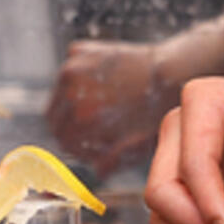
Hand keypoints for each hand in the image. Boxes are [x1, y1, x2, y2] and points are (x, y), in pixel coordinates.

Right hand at [45, 40, 163, 178]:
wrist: (169, 72)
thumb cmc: (155, 112)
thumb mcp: (134, 149)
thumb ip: (109, 163)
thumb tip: (97, 172)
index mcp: (81, 118)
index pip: (62, 141)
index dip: (77, 147)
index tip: (90, 145)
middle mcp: (71, 91)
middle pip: (54, 119)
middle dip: (71, 127)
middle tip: (93, 128)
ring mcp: (73, 67)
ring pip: (58, 97)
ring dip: (71, 105)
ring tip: (99, 107)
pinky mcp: (78, 51)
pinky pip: (68, 74)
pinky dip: (77, 80)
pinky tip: (101, 86)